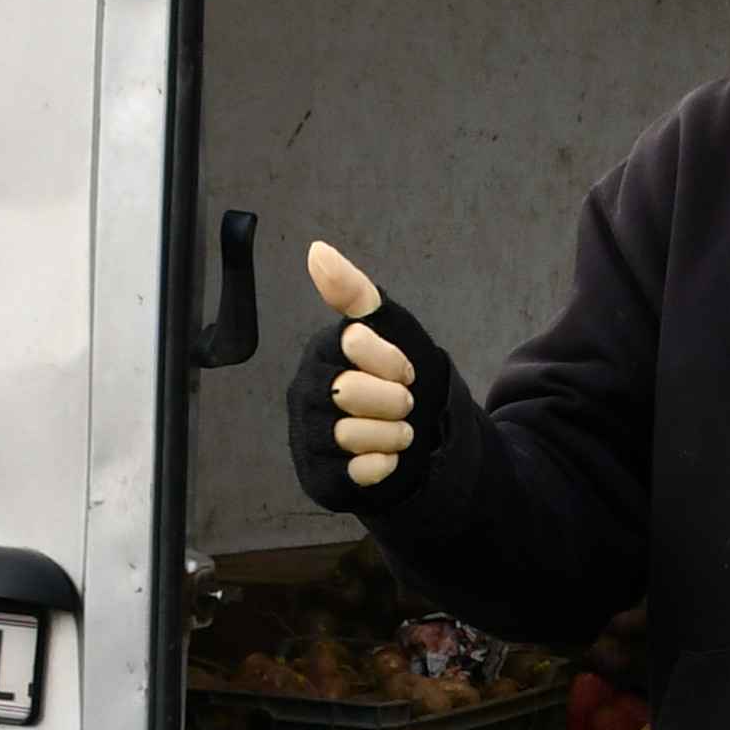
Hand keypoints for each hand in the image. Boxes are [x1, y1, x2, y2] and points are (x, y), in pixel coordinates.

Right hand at [286, 243, 463, 513]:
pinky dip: (381, 466)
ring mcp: (308, 437)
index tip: (404, 370)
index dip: (391, 360)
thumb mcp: (391, 329)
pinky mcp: (320, 478)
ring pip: (349, 435)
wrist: (423, 440)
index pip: (355, 344)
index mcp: (321, 354)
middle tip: (404, 404)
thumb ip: (355, 293)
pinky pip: (352, 474)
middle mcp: (305, 393)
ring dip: (392, 435)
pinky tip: (388, 459)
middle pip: (348, 392)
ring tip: (399, 433)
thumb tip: (316, 251)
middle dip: (393, 400)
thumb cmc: (401, 380)